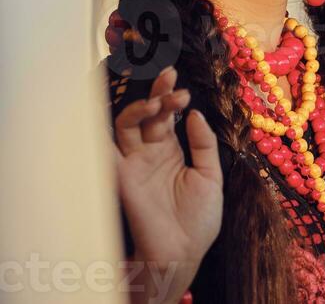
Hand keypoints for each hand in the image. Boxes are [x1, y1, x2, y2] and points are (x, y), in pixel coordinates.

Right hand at [113, 67, 223, 300]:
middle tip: (170, 77)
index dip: (171, 95)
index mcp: (170, 148)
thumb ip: (203, 143)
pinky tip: (124, 116)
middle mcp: (149, 151)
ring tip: (159, 102)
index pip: (167, 113)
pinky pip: (108, 151)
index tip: (182, 85)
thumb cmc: (199, 219)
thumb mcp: (211, 175)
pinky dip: (107, 133)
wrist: (184, 254)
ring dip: (140, 107)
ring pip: (126, 123)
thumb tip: (194, 112)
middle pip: (147, 112)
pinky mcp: (122, 177)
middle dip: (157, 92)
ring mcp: (134, 163)